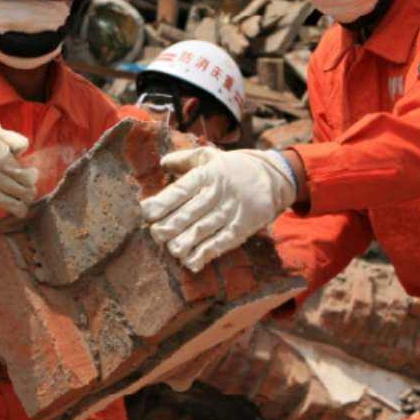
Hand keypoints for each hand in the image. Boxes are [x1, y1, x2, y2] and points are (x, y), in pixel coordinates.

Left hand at [139, 146, 297, 271]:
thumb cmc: (231, 169)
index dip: (161, 203)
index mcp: (207, 174)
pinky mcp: (241, 228)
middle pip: (188, 213)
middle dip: (168, 227)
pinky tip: (190, 262)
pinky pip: (220, 243)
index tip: (146, 212)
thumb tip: (162, 163)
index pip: (180, 190)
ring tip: (171, 249)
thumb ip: (184, 160)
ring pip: (202, 230)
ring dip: (183, 243)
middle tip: (155, 234)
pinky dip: (204, 254)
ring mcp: (230, 211)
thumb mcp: (210, 157)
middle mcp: (217, 193)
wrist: (272, 177)